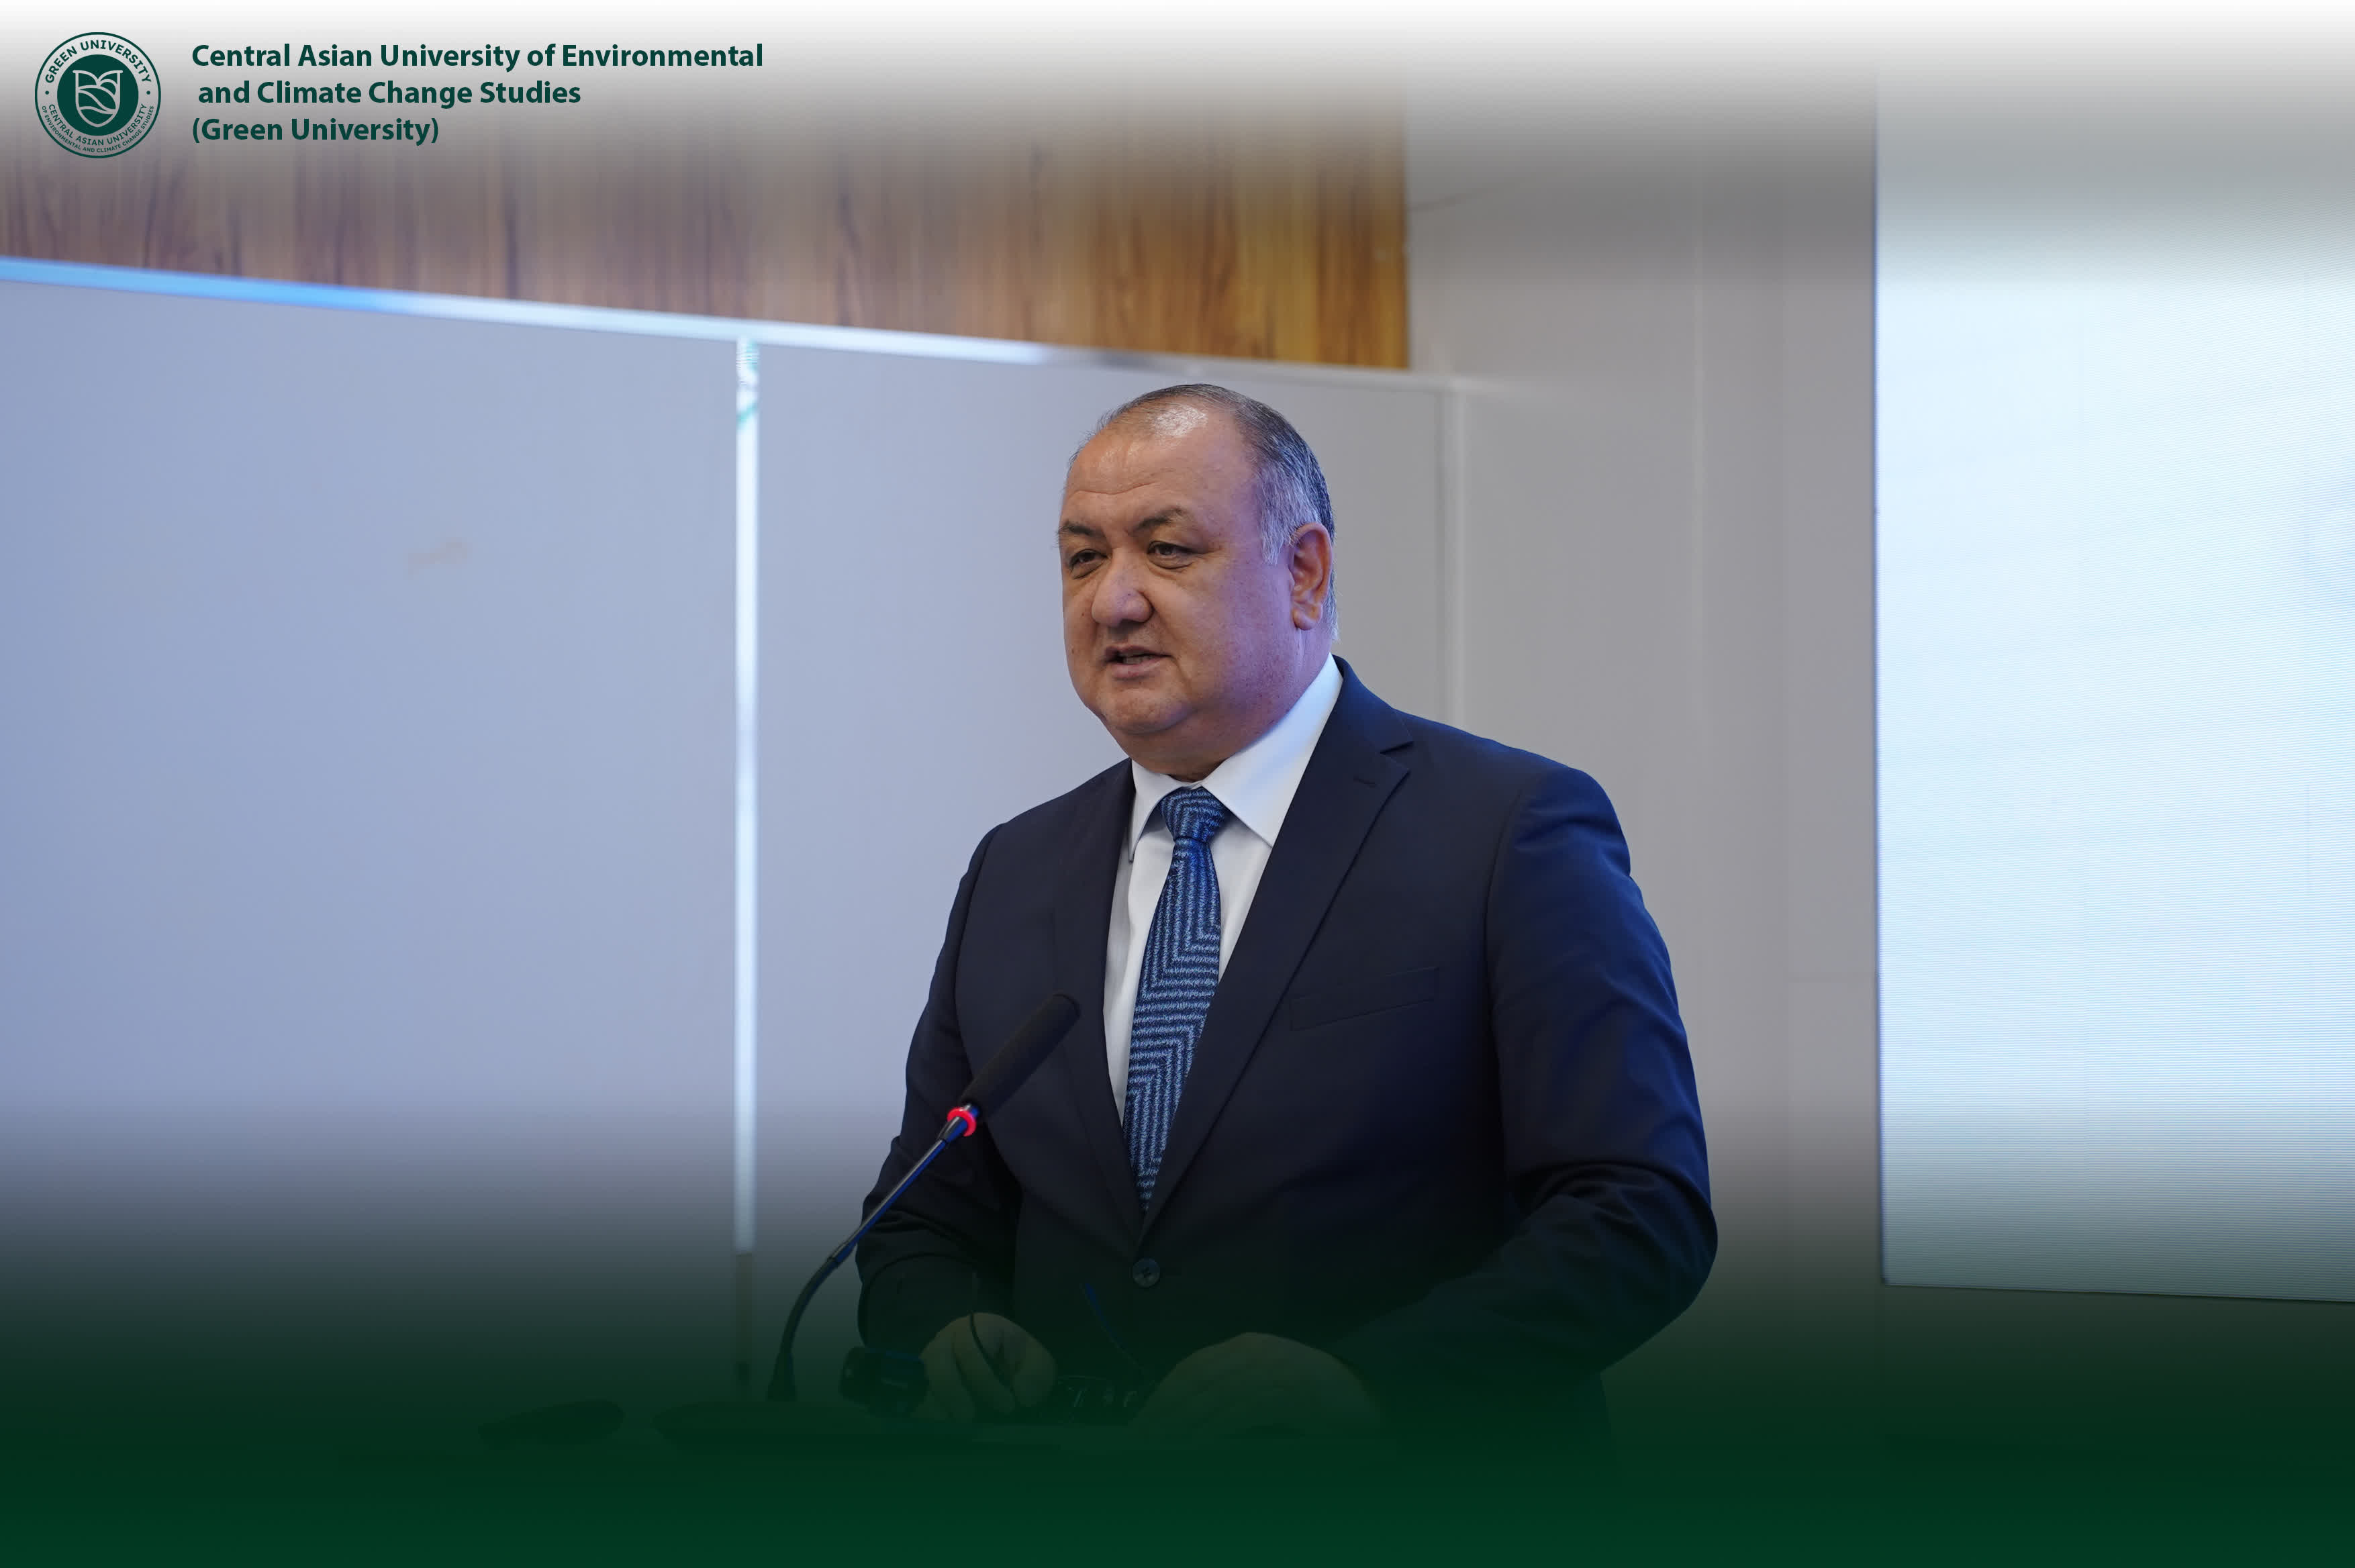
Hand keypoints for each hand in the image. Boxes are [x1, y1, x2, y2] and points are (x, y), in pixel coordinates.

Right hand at [913, 1312, 1057, 1421]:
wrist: (1005, 1361)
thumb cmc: (1020, 1360)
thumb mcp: (1038, 1362)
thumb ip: (1036, 1375)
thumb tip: (1021, 1394)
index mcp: (980, 1327)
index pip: (971, 1349)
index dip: (986, 1381)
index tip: (1008, 1406)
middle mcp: (950, 1338)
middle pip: (938, 1359)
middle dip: (952, 1391)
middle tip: (968, 1417)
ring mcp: (934, 1357)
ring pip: (923, 1377)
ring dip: (936, 1403)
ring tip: (954, 1426)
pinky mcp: (926, 1379)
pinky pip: (917, 1394)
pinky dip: (927, 1412)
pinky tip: (943, 1428)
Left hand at [1131, 1332, 1381, 1438]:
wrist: (1362, 1391)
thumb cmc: (1310, 1392)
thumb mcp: (1265, 1381)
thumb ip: (1231, 1389)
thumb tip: (1186, 1416)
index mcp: (1245, 1345)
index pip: (1193, 1366)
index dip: (1163, 1393)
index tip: (1143, 1421)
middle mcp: (1255, 1350)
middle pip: (1198, 1379)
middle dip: (1166, 1411)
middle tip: (1144, 1439)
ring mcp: (1272, 1368)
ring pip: (1216, 1395)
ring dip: (1186, 1423)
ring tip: (1164, 1447)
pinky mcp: (1288, 1391)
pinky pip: (1243, 1410)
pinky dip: (1216, 1427)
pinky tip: (1199, 1444)